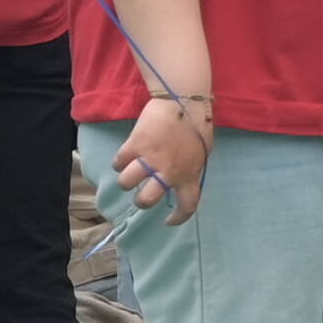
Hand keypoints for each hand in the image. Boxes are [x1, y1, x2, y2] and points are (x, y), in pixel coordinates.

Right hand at [111, 94, 214, 218]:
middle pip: (146, 201)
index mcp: (189, 175)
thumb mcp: (203, 152)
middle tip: (142, 193)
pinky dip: (119, 162)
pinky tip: (124, 158)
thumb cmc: (197, 125)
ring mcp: (150, 160)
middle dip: (141, 201)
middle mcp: (169, 173)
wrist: (184, 101)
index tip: (168, 221)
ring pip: (127, 183)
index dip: (178, 218)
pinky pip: (119, 162)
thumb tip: (180, 178)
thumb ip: (190, 168)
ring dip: (126, 181)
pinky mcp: (135, 145)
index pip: (187, 205)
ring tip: (130, 173)